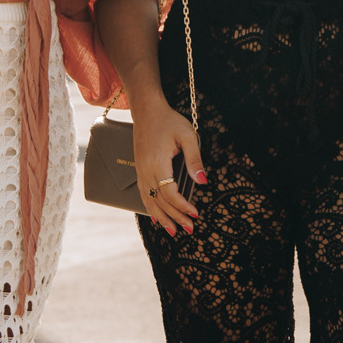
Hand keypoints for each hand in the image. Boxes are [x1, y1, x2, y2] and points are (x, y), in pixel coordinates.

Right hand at [132, 98, 205, 236]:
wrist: (147, 111)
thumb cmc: (169, 121)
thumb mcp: (188, 136)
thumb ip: (195, 160)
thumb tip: (203, 181)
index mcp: (157, 163)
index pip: (170, 193)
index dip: (182, 206)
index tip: (196, 214)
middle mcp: (146, 170)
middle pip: (160, 201)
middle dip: (175, 217)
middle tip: (189, 229)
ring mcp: (140, 171)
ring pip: (149, 201)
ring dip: (161, 218)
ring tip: (173, 231)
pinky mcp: (139, 170)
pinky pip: (143, 194)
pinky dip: (150, 208)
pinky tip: (155, 218)